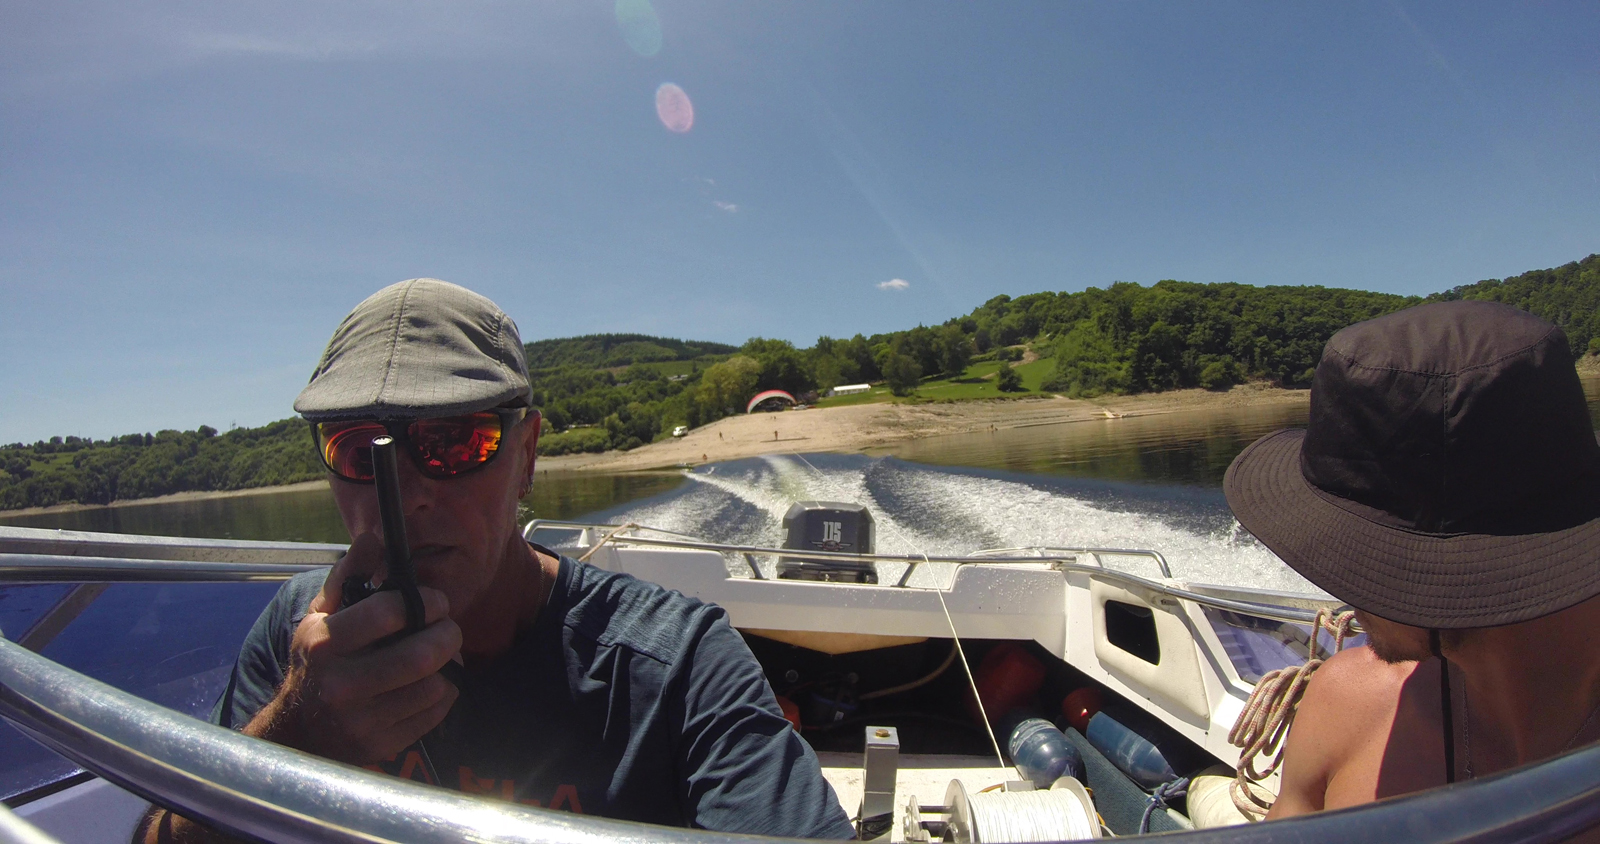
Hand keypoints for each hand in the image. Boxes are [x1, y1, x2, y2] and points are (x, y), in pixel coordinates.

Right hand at [247, 533, 461, 764]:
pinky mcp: (381, 745)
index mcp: (324, 644)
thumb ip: (349, 575)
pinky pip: (435, 712)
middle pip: (421, 655)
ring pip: (434, 685)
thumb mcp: (320, 615)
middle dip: (448, 634)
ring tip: (441, 655)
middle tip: (448, 627)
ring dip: (449, 665)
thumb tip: (374, 538)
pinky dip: (444, 692)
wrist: (298, 730)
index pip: (390, 613)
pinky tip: (431, 682)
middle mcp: (341, 684)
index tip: (434, 601)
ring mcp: (361, 720)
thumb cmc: (316, 662)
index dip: (425, 601)